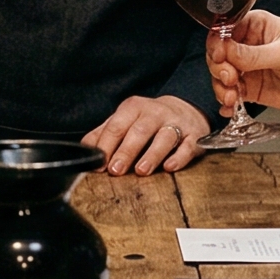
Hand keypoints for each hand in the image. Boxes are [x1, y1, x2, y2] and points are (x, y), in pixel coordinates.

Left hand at [83, 94, 212, 175]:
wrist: (185, 109)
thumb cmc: (149, 119)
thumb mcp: (125, 120)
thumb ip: (104, 133)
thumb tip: (85, 149)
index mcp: (134, 108)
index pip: (117, 126)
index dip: (107, 145)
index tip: (99, 163)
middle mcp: (155, 113)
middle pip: (140, 131)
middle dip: (126, 151)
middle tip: (116, 169)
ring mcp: (176, 123)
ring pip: (164, 137)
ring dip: (152, 154)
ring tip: (141, 170)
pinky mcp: (193, 136)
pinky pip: (187, 146)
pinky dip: (179, 157)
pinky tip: (170, 166)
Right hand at [208, 11, 279, 117]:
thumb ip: (253, 55)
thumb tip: (225, 51)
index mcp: (256, 25)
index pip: (225, 30)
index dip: (217, 43)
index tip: (219, 57)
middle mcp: (249, 44)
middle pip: (218, 54)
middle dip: (218, 68)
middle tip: (230, 79)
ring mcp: (249, 68)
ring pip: (221, 75)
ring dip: (221, 87)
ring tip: (232, 97)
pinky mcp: (252, 89)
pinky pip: (231, 94)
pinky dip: (226, 102)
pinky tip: (230, 108)